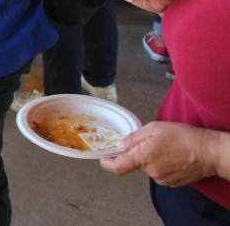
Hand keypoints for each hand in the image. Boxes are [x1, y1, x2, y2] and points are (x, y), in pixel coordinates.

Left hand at [100, 121, 218, 186]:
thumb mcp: (154, 128)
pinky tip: (171, 156)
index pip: (117, 167)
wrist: (208, 152)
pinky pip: (157, 173)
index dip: (107, 163)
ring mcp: (160, 179)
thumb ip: (133, 138)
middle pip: (134, 164)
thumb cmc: (182, 136)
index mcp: (143, 157)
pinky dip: (160, 165)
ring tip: (165, 148)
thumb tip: (119, 145)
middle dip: (137, 154)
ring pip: (146, 168)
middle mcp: (150, 171)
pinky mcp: (170, 183)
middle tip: (150, 142)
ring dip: (149, 159)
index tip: (103, 158)